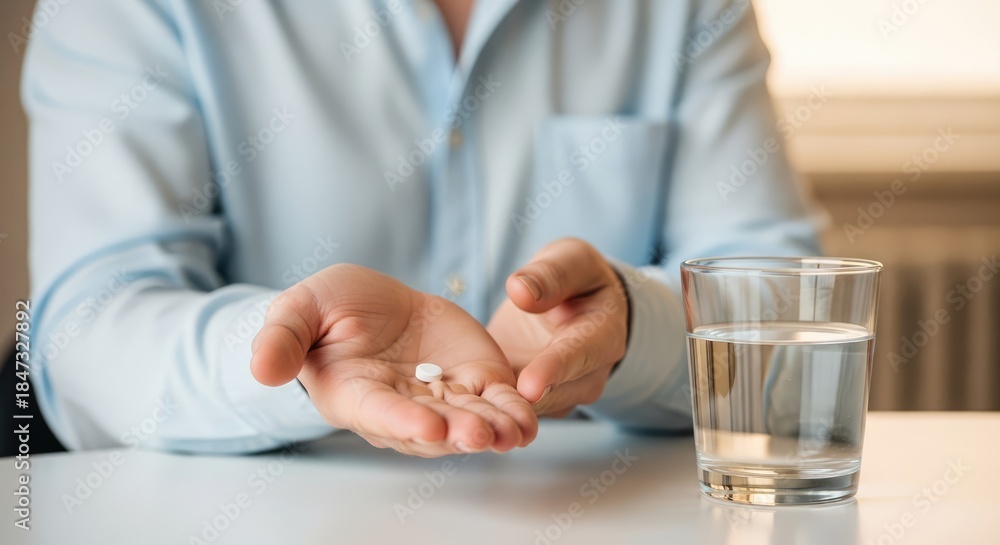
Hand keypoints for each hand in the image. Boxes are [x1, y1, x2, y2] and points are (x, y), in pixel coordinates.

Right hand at [250, 264, 537, 456]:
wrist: (373, 304)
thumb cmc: (330, 311)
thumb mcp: (301, 310)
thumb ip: (282, 338)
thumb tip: (260, 368)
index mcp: (357, 395)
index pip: (381, 414)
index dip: (404, 421)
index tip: (427, 427)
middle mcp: (402, 408)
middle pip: (433, 427)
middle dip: (458, 431)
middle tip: (481, 432)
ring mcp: (441, 399)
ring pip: (469, 420)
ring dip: (493, 429)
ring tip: (516, 431)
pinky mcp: (472, 381)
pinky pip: (495, 402)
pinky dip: (513, 411)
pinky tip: (530, 418)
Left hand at [487, 238, 628, 416]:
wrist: (579, 305)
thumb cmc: (577, 278)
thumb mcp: (570, 261)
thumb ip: (550, 274)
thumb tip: (519, 290)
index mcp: (604, 333)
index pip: (579, 353)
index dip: (554, 370)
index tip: (529, 387)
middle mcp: (590, 372)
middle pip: (559, 393)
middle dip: (526, 404)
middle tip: (493, 415)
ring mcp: (566, 392)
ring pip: (536, 409)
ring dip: (506, 414)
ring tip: (472, 422)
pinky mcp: (540, 401)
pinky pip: (516, 409)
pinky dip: (493, 411)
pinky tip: (465, 414)